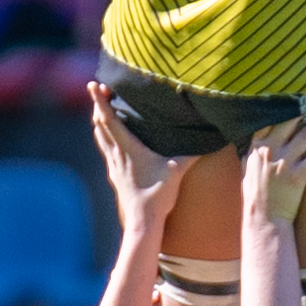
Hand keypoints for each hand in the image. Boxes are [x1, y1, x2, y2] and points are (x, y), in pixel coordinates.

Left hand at [86, 86, 179, 219]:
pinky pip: (106, 149)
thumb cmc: (158, 195)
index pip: (109, 119)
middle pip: (100, 124)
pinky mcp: (115, 174)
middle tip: (101, 91)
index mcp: (129, 148)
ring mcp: (114, 164)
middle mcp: (117, 153)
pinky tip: (110, 139)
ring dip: (99, 120)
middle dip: (98, 105)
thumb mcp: (176, 171)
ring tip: (101, 109)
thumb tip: (211, 140)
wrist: (142, 220)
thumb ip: (191, 154)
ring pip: (100, 136)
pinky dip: (104, 136)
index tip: (93, 84)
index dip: (99, 100)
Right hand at [245, 109, 305, 223]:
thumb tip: (249, 146)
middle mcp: (271, 151)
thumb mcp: (246, 171)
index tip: (290, 99)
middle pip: (289, 122)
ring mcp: (285, 162)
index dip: (280, 108)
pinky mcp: (299, 175)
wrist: (264, 218)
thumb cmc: (255, 196)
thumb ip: (250, 155)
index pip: (267, 120)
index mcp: (256, 148)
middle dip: (302, 110)